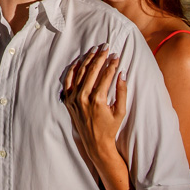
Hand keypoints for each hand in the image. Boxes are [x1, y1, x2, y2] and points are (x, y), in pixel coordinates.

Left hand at [63, 45, 126, 170]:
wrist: (95, 143)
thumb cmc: (110, 127)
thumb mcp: (121, 111)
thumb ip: (122, 91)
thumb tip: (122, 73)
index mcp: (98, 100)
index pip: (106, 75)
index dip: (112, 64)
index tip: (116, 55)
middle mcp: (83, 97)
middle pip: (92, 70)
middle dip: (100, 57)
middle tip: (105, 46)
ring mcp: (74, 98)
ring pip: (79, 72)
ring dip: (87, 59)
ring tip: (94, 50)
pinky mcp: (68, 100)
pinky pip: (68, 80)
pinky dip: (73, 69)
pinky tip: (79, 60)